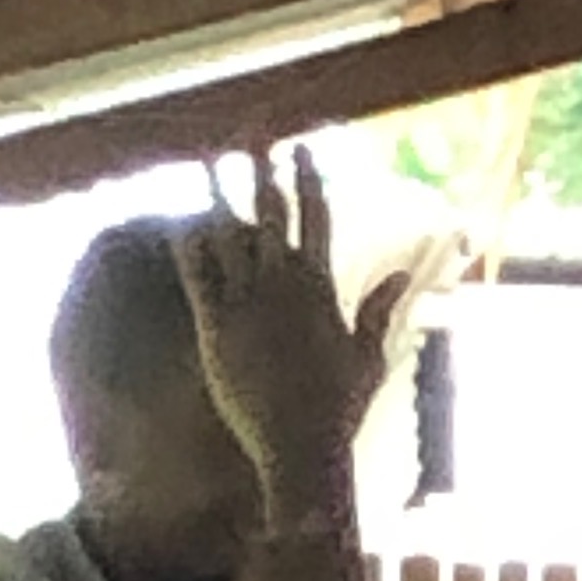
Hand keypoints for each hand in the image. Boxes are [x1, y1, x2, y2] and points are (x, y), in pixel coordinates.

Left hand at [173, 152, 407, 526]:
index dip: (306, 177)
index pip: (315, 216)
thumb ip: (378, 308)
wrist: (301, 449)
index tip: (299, 147)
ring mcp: (247, 304)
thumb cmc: (338, 411)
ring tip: (208, 159)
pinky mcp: (215, 328)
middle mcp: (284, 285)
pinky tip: (179, 220)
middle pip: (271, 210)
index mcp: (321, 286)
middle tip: (252, 131)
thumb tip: (402, 274)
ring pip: (228, 233)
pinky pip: (197, 275)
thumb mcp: (367, 356)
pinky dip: (189, 246)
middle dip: (262, 167)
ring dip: (218, 192)